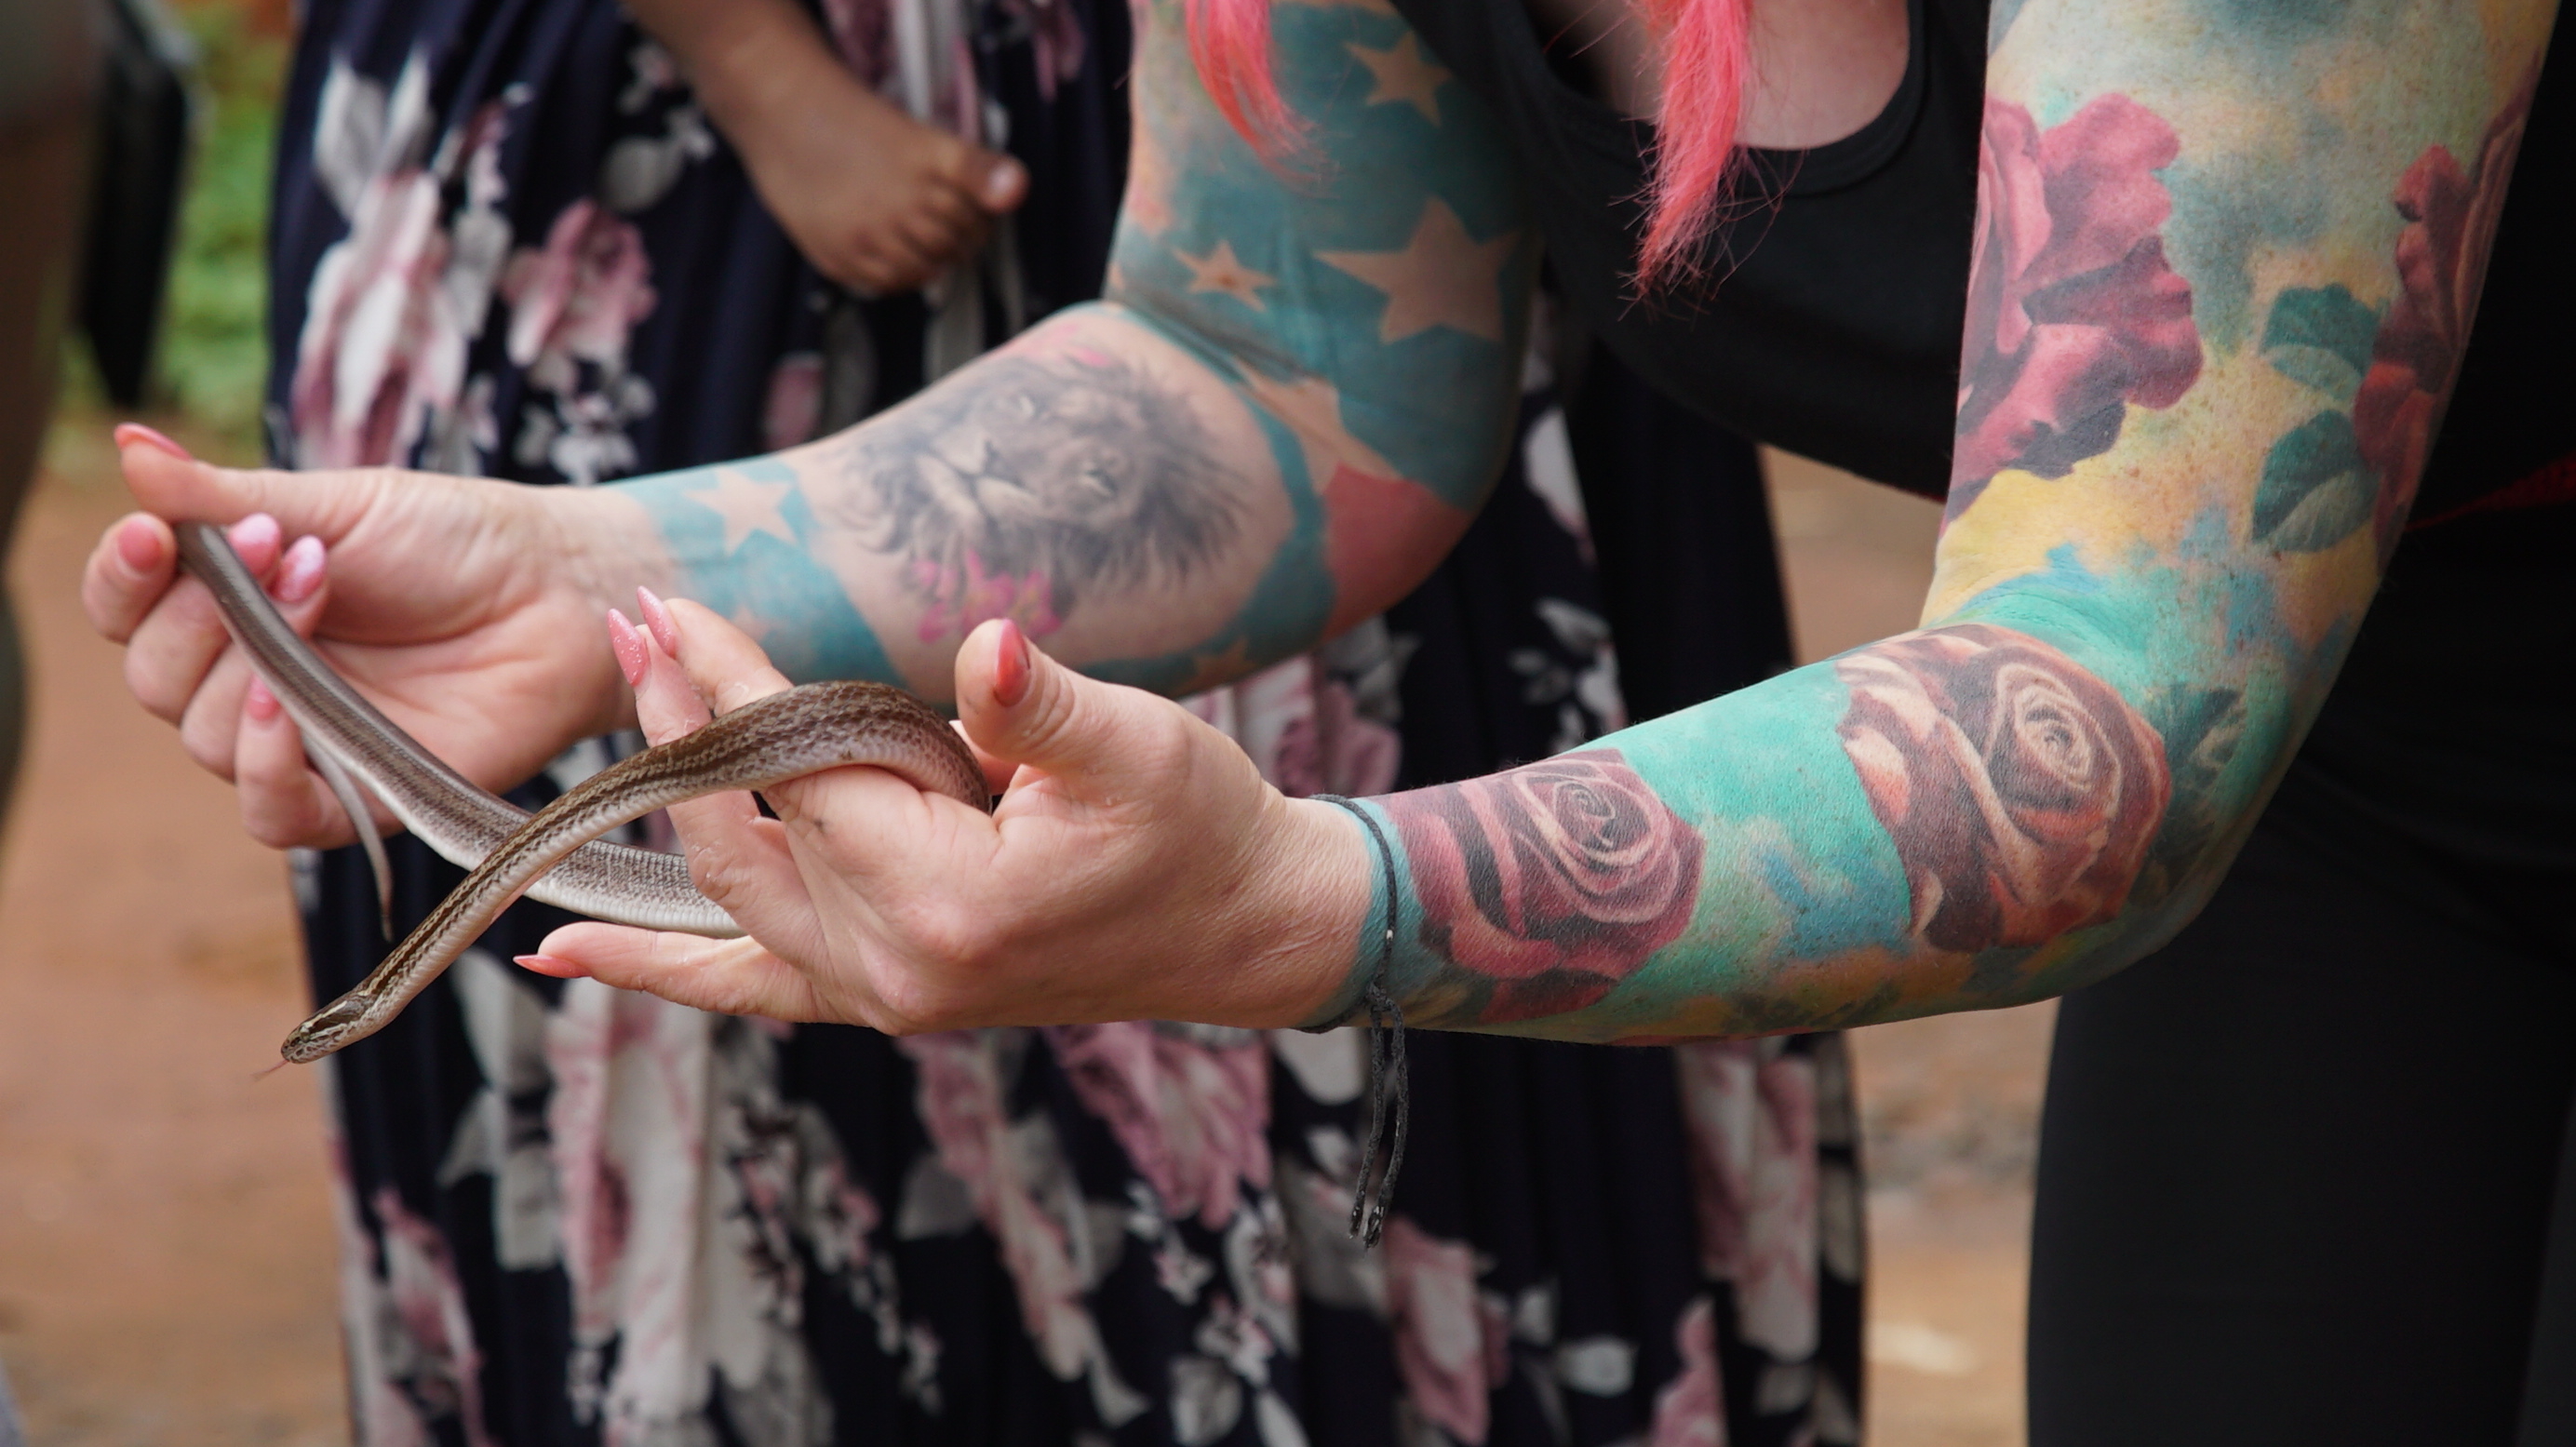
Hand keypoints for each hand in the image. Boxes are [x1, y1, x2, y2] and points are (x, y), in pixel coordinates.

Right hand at [82, 427, 655, 847]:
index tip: (150, 533)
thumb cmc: (455, 541)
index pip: (126, 607)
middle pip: (155, 676)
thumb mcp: (338, 503)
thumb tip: (126, 445)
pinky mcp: (359, 793)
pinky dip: (263, 767)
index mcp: (233, 601)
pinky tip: (280, 710)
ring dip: (245, 669)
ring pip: (204, 739)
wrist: (558, 590)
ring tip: (322, 594)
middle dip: (206, 611)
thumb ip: (227, 494)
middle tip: (295, 551)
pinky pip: (271, 813)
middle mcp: (250, 675)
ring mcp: (303, 738)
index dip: (122, 576)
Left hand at [525, 605, 1369, 1032]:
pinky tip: (565, 959)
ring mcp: (884, 997)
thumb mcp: (1138, 748)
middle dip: (684, 724)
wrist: (1246, 930)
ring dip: (666, 808)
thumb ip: (1040, 703)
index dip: (732, 684)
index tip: (667, 607)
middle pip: (746, 833)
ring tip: (623, 710)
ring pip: (729, 900)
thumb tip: (986, 645)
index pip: (802, 774)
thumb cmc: (1201, 828)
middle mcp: (896, 969)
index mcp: (950, 903)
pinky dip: (658, 971)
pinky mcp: (885, 998)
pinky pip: (747, 986)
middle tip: (634, 626)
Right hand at [737, 77, 1025, 296]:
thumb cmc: (856, 122)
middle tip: (956, 232)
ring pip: (925, 269)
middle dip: (964, 241)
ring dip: (935, 261)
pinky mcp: (837, 253)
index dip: (984, 217)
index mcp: (927, 163)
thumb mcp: (923, 135)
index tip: (976, 214)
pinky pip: (885, 284)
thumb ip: (975, 167)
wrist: (785, 115)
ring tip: (926, 243)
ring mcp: (866, 233)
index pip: (981, 212)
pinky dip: (901, 276)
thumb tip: (1019, 191)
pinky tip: (897, 256)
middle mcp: (899, 201)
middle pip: (955, 243)